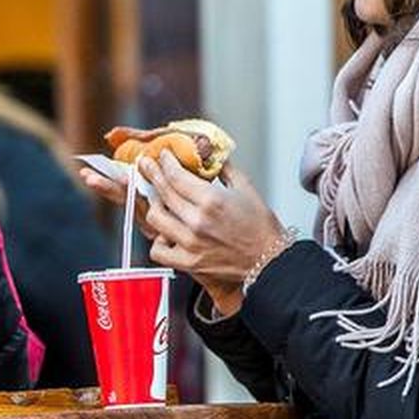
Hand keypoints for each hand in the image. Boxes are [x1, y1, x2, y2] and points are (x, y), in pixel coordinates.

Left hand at [143, 155, 287, 312]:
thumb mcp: (246, 188)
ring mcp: (190, 243)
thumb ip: (224, 168)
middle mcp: (197, 221)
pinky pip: (158, 250)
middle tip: (148, 166)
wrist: (269, 261)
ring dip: (155, 205)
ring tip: (159, 199)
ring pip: (156, 218)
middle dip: (152, 174)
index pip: (176, 175)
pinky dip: (159, 241)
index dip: (165, 162)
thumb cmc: (261, 229)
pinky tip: (166, 234)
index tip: (164, 157)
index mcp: (212, 200)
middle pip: (162, 192)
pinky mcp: (188, 263)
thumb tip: (210, 155)